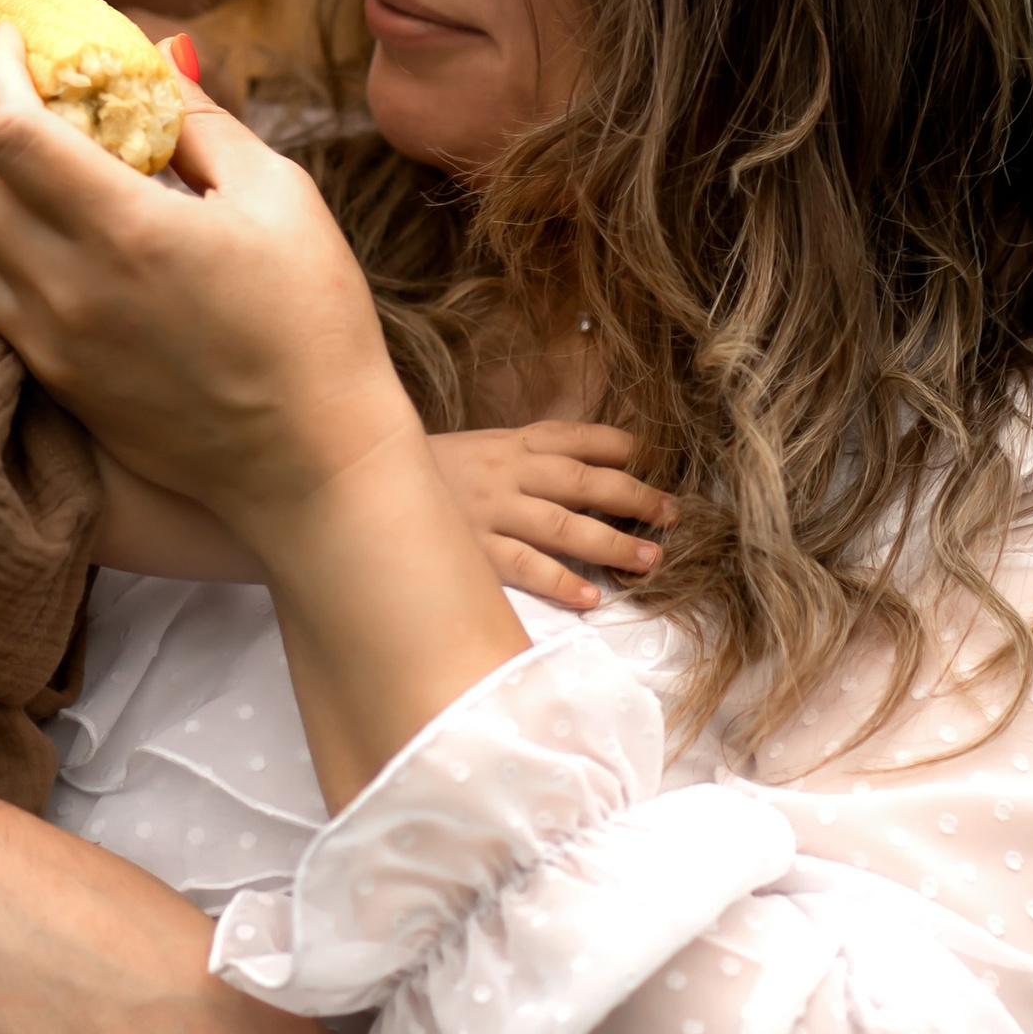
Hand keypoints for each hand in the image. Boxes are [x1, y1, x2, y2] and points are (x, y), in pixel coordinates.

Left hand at [0, 28, 406, 524]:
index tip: (3, 32)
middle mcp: (69, 288)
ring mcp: (50, 340)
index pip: (11, 129)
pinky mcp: (50, 377)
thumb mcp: (280, 198)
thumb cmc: (314, 324)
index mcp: (129, 232)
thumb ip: (204, 121)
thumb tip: (158, 54)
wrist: (310, 464)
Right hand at [429, 422, 674, 614]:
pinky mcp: (473, 551)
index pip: (569, 437)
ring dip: (612, 543)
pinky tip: (592, 596)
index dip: (611, 445)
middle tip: (671, 513)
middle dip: (632, 496)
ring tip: (650, 559)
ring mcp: (489, 512)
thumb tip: (579, 469)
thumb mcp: (474, 450)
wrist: (361, 483)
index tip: (647, 457)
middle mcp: (504, 473)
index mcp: (506, 444)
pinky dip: (561, 581)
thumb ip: (520, 458)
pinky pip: (525, 567)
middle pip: (580, 482)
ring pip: (563, 526)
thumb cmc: (428, 477)